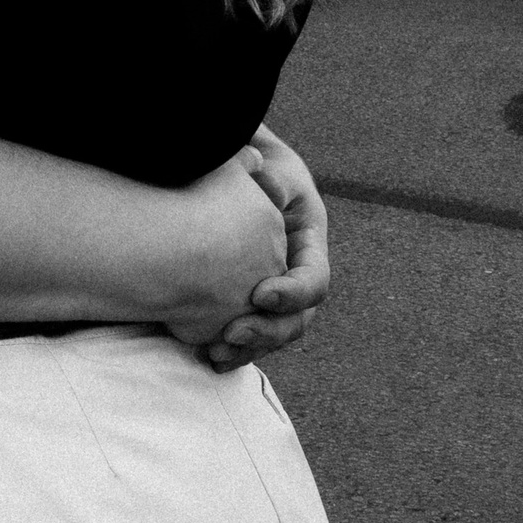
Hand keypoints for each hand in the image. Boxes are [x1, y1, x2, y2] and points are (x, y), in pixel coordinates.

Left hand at [161, 154, 289, 354]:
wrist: (233, 173)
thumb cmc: (252, 163)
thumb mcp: (267, 164)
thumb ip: (268, 175)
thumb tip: (260, 174)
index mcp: (309, 243)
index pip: (314, 281)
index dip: (293, 293)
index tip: (261, 295)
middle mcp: (296, 274)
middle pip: (297, 319)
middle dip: (268, 331)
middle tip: (231, 334)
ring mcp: (275, 292)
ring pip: (273, 334)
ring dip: (249, 349)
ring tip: (215, 355)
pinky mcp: (249, 302)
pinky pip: (249, 334)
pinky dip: (233, 350)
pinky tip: (208, 359)